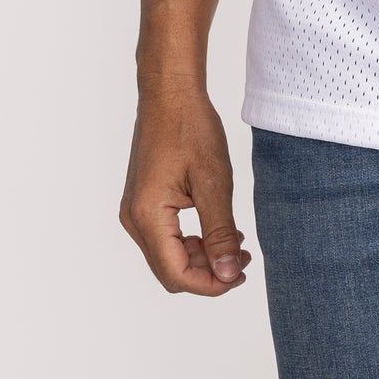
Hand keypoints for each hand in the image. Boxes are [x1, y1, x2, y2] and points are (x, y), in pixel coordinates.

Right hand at [119, 81, 249, 295]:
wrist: (169, 94)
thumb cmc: (190, 129)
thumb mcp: (214, 182)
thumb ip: (220, 232)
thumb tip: (226, 274)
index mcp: (148, 217)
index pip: (176, 275)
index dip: (210, 284)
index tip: (240, 275)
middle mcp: (134, 220)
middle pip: (170, 270)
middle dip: (208, 272)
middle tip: (243, 259)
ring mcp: (136, 211)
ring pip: (169, 255)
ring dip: (202, 256)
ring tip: (236, 242)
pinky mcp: (144, 202)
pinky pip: (166, 236)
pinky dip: (193, 239)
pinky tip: (219, 228)